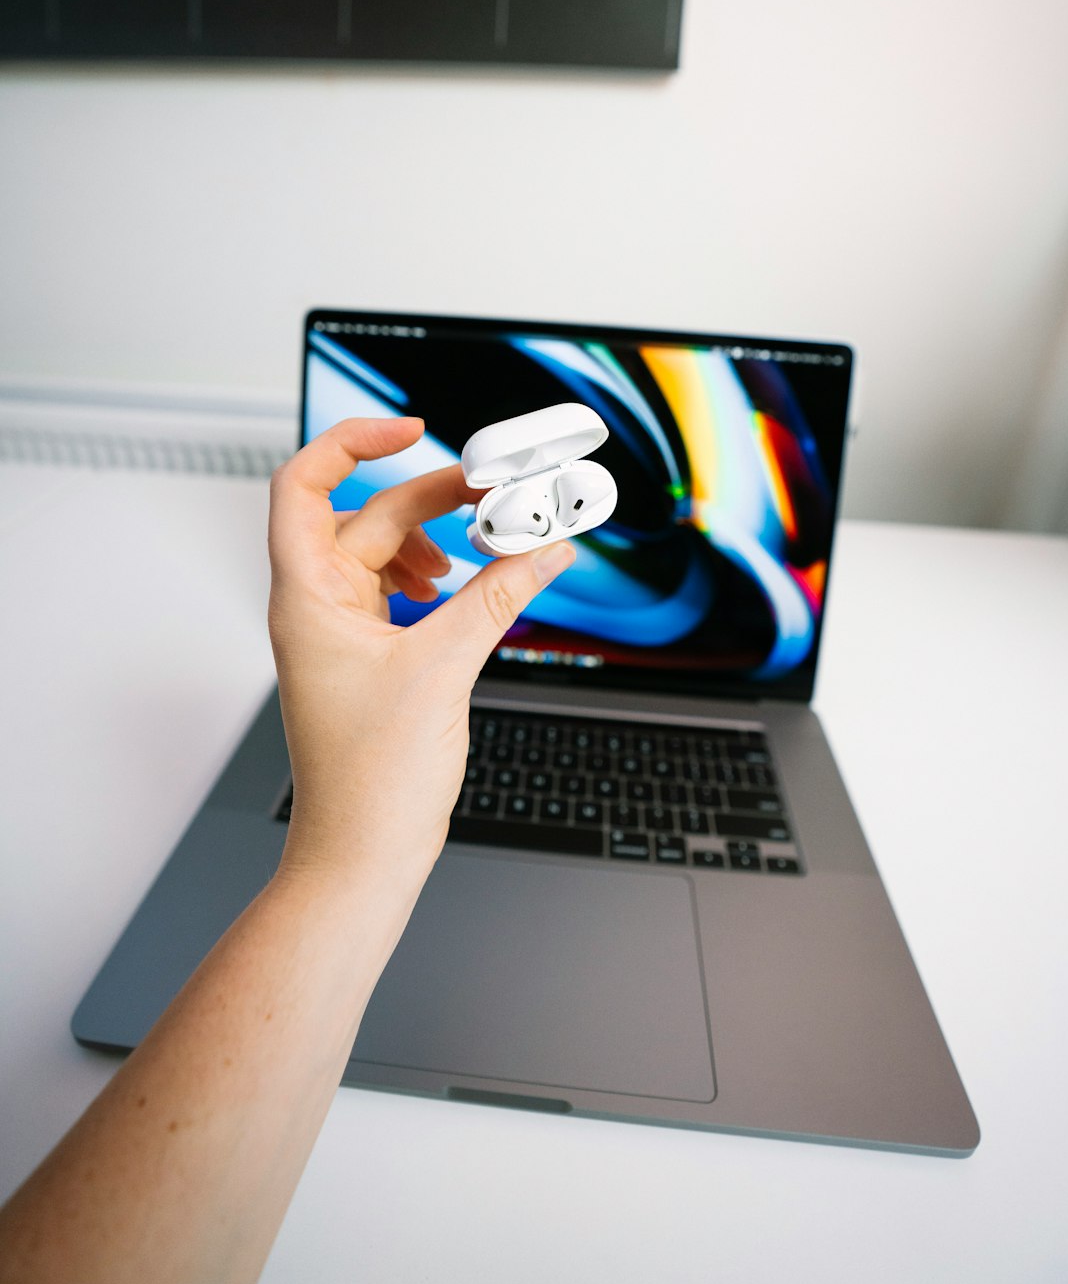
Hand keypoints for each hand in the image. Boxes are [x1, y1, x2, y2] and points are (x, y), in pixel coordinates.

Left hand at [267, 416, 574, 894]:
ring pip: (388, 554)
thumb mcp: (444, 669)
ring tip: (487, 545)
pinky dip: (439, 580)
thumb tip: (546, 548)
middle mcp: (316, 607)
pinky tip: (468, 589)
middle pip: (368, 516)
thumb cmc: (371, 782)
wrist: (362, 855)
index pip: (305, 484)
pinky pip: (401, 593)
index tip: (410, 428)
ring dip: (439, 538)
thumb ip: (497, 596)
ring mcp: (341, 633)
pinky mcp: (370, 658)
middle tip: (495, 491)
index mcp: (307, 597)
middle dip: (433, 496)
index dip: (352, 442)